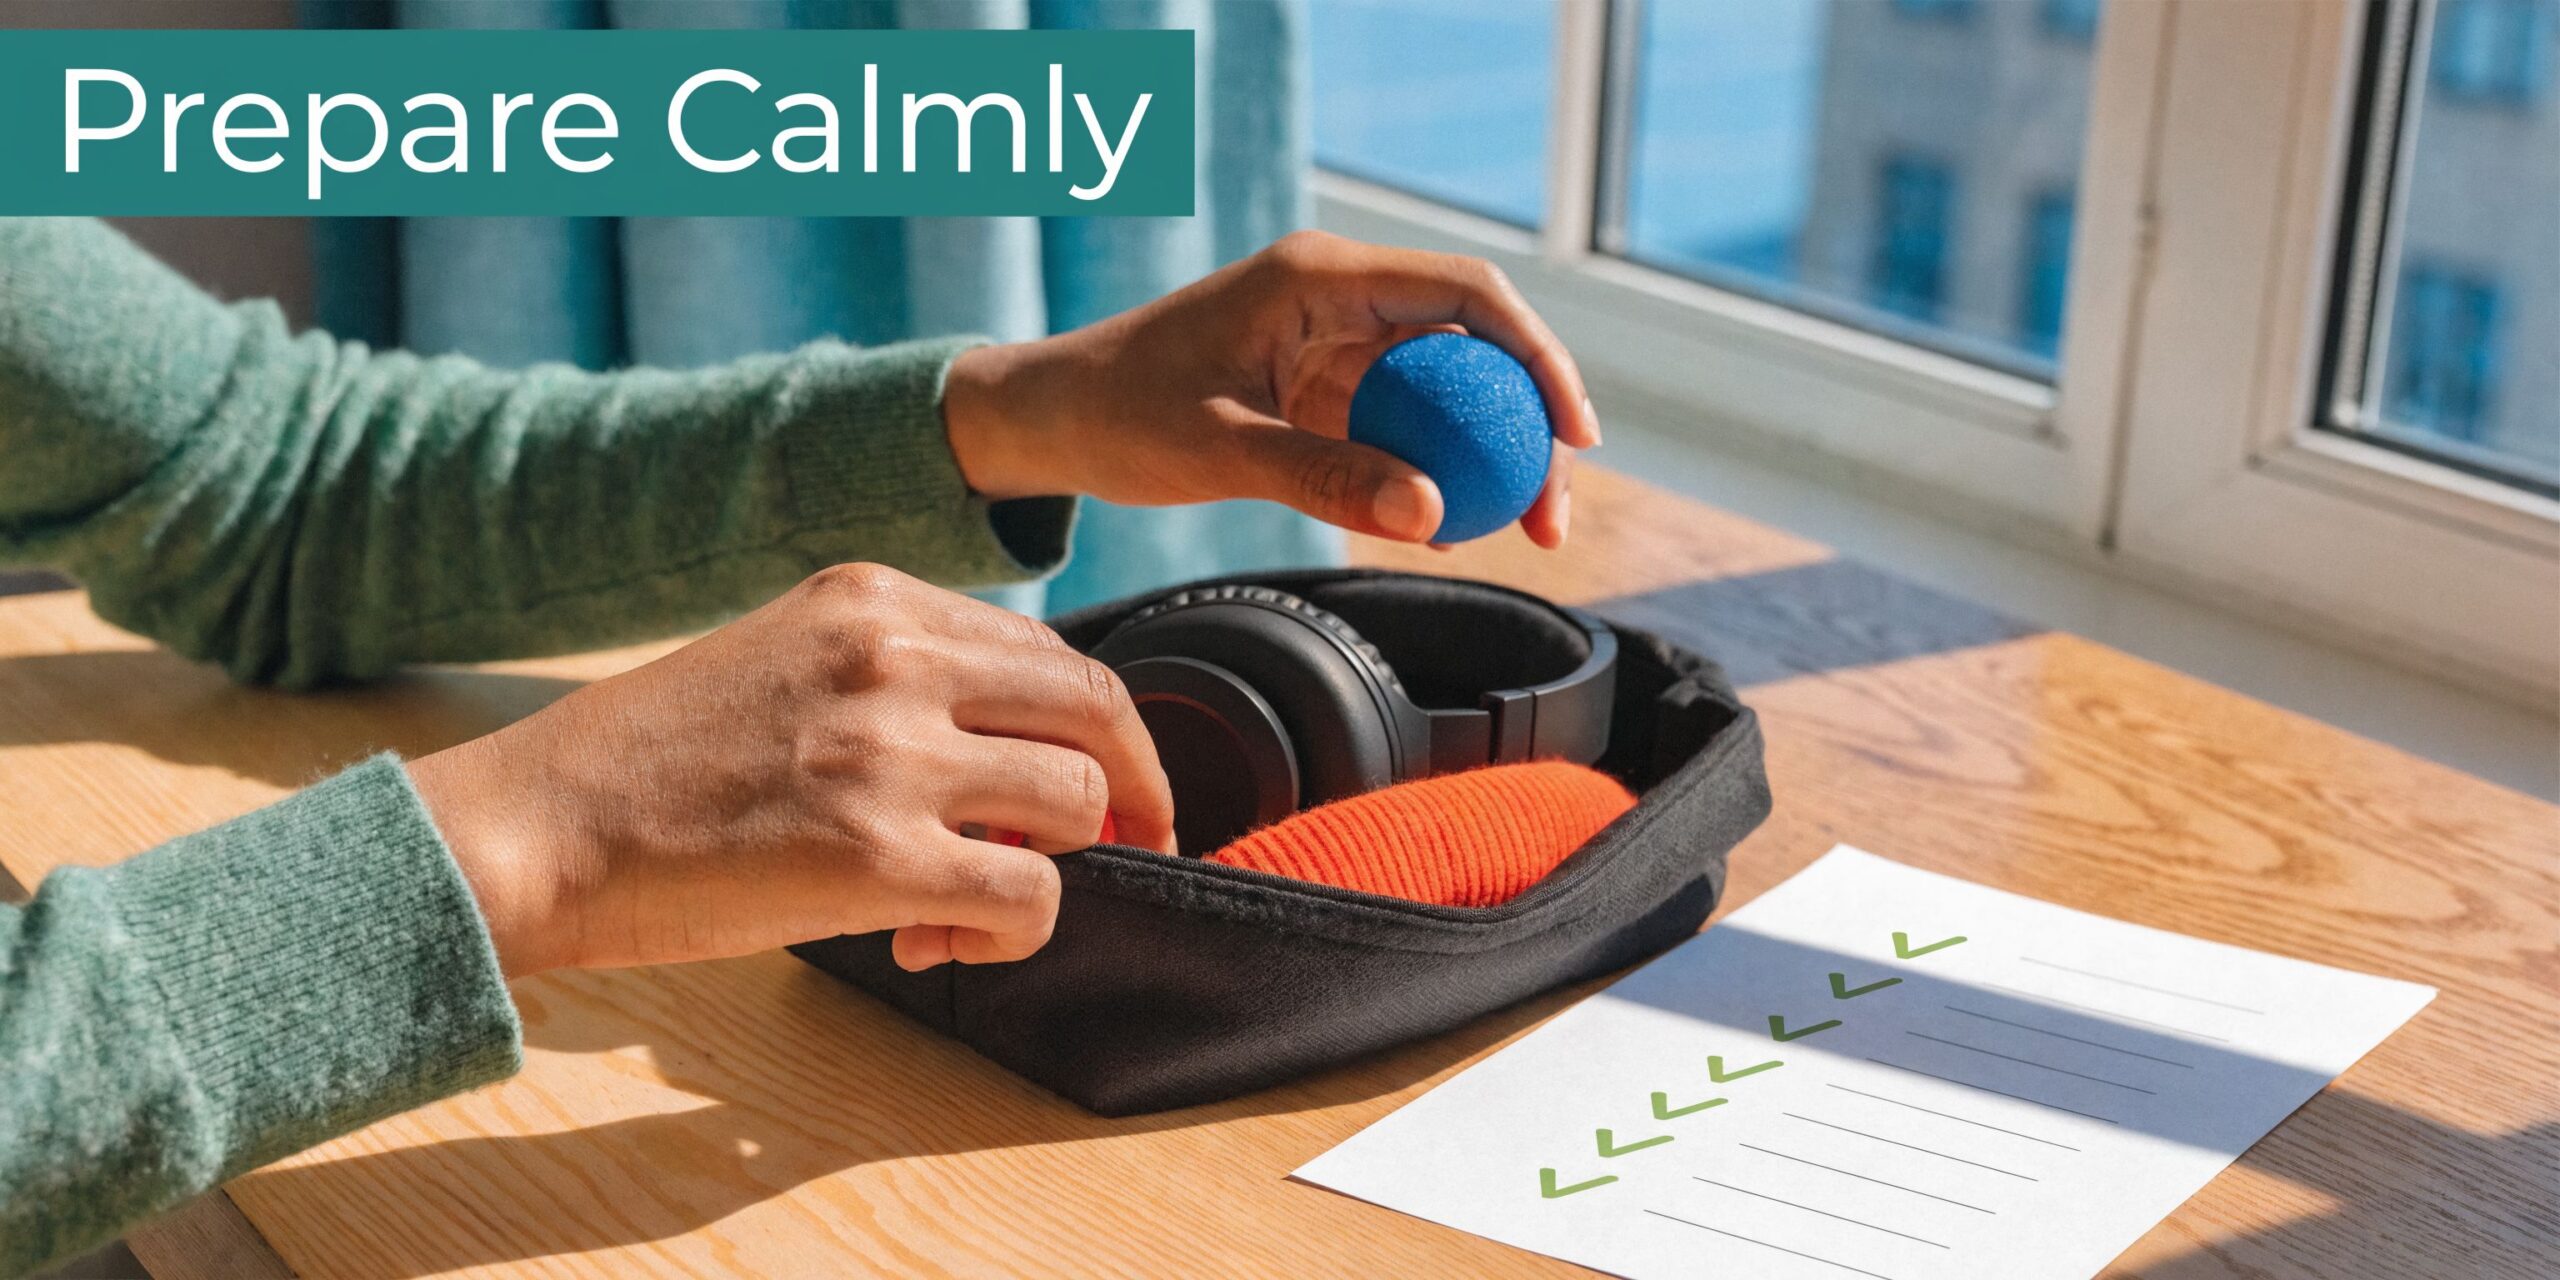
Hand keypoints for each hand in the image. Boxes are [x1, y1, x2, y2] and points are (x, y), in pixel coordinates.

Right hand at [406, 563, 1176, 977]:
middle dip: (1138, 784)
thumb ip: (897, 676)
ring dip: (1055, 863)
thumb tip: (1011, 748)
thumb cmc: (650, 761)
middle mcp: (897, 658)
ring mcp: (893, 756)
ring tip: (975, 897)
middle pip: (1099, 709)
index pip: (1048, 649)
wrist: (538, 824)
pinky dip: (1014, 933)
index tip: (1104, 778)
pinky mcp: (882, 859)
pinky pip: (1032, 897)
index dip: (1094, 725)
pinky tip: (942, 940)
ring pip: (1080, 804)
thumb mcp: (784, 658)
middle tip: (1140, 841)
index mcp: (874, 599)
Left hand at [941, 230, 1600, 548]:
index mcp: (1320, 277)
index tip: (1573, 433)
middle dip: (1527, 419)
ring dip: (1487, 452)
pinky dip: (1432, 468)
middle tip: (1551, 510)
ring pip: (1446, 385)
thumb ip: (1325, 477)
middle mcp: (1338, 295)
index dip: (1536, 356)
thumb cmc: (1119, 415)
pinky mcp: (1320, 384)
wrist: (1052, 415)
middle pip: (1473, 340)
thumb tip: (1433, 515)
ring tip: (1518, 530)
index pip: (1465, 294)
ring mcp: (1333, 339)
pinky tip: (1447, 528)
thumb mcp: (1221, 451)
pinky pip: (1402, 419)